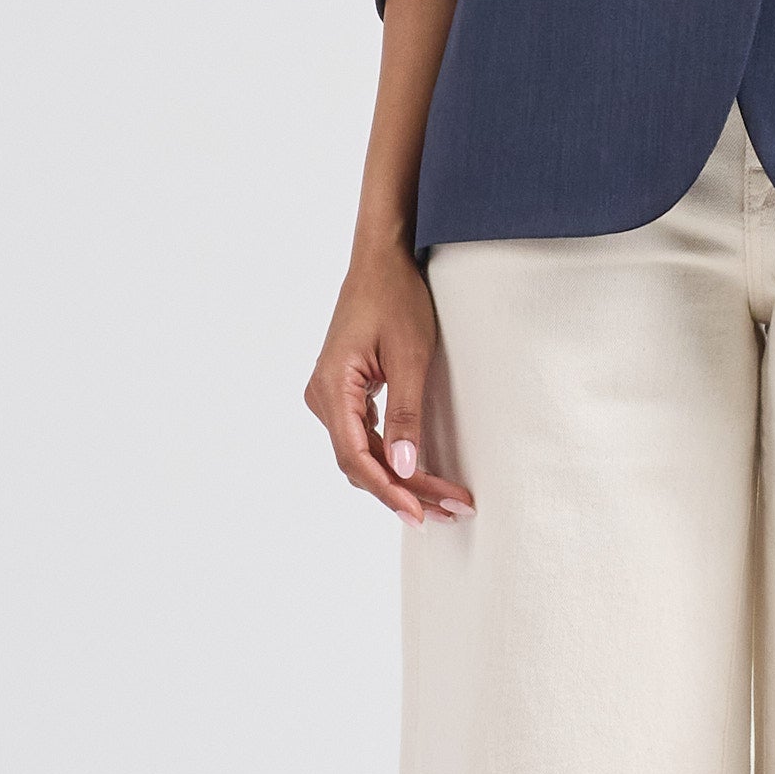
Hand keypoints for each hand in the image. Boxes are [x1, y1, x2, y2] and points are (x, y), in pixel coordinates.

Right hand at [306, 242, 474, 527]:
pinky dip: (393, 457)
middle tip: (451, 511)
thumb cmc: (396, 298)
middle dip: (406, 490)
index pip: (356, 458)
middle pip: (361, 462)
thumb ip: (406, 413)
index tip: (421, 513)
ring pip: (364, 453)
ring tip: (445, 501)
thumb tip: (403, 467)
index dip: (389, 491)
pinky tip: (421, 474)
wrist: (382, 260)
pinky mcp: (346, 393)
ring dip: (402, 478)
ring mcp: (332, 396)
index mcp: (332, 388)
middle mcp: (323, 397)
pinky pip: (365, 437)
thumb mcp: (410, 356)